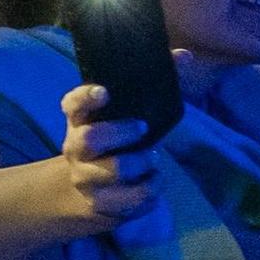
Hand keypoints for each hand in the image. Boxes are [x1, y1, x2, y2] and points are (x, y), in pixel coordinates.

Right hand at [46, 83, 157, 229]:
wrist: (90, 190)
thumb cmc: (117, 141)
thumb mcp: (129, 113)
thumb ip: (156, 82)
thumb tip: (185, 56)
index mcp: (81, 119)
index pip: (74, 103)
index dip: (86, 97)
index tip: (105, 92)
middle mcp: (75, 147)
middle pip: (90, 139)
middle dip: (120, 133)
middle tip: (142, 129)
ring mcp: (85, 177)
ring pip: (115, 171)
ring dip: (142, 164)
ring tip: (150, 161)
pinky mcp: (100, 204)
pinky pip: (133, 199)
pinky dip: (150, 190)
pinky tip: (151, 182)